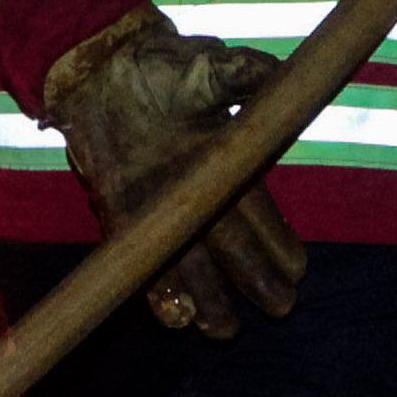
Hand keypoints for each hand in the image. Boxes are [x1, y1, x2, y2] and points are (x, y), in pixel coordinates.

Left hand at [40, 7, 308, 336]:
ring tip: (224, 330)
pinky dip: (158, 290)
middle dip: (255, 279)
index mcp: (227, 163)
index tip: (296, 269)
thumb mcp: (206, 66)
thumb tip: (278, 73)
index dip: (279, 242)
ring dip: (208, 298)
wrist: (100, 70)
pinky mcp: (122, 215)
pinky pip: (144, 259)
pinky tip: (174, 318)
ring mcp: (160, 209)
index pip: (261, 212)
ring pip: (191, 263)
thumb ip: (241, 73)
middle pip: (232, 246)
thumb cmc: (160, 66)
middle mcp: (198, 194)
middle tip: (279, 307)